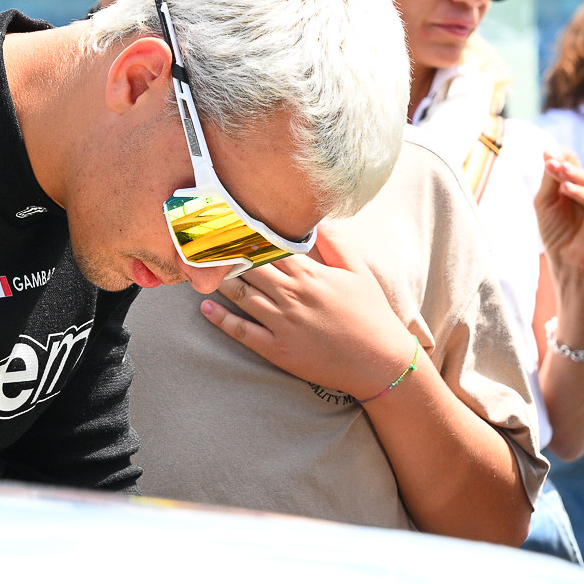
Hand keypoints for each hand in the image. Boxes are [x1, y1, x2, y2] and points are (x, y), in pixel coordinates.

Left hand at [198, 228, 419, 400]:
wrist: (379, 361)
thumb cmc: (371, 314)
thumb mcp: (358, 272)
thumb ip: (337, 244)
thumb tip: (319, 221)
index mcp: (309, 274)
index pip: (269, 247)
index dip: (248, 236)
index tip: (230, 226)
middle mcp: (291, 295)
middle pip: (250, 269)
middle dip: (228, 255)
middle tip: (207, 245)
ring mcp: (281, 323)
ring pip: (242, 296)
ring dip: (222, 282)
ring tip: (205, 272)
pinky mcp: (277, 349)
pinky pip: (242, 332)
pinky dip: (222, 320)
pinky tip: (207, 309)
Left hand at [535, 152, 583, 278]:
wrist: (566, 259)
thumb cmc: (555, 230)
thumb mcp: (545, 201)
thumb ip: (549, 177)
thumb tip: (548, 149)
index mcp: (574, 181)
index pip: (569, 160)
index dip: (559, 156)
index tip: (546, 153)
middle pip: (578, 169)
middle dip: (564, 165)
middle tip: (551, 162)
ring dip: (573, 175)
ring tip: (558, 172)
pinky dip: (581, 193)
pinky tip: (567, 189)